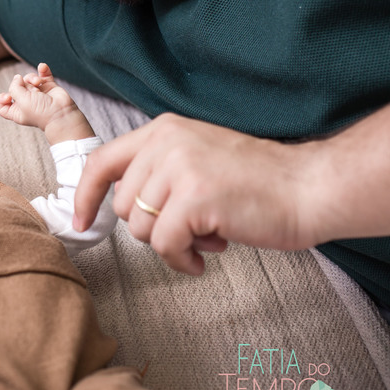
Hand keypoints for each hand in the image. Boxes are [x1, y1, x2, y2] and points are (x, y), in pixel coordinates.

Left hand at [0, 63, 93, 143]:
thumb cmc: (41, 113)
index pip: (3, 104)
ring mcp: (38, 94)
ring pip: (29, 79)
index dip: (2, 98)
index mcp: (17, 111)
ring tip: (38, 83)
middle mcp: (26, 102)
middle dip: (20, 84)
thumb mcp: (21, 101)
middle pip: (16, 87)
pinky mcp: (49, 87)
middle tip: (29, 89)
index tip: (8, 96)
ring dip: (32, 78)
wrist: (61, 114)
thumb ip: (14, 87)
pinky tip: (42, 67)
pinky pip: (43, 75)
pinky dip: (43, 70)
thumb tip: (17, 77)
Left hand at [72, 114, 319, 274]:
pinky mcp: (194, 199)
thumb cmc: (261, 181)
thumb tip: (122, 204)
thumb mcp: (200, 157)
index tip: (81, 222)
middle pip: (123, 206)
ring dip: (173, 244)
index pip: (103, 161)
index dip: (85, 195)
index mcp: (164, 129)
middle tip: (195, 227)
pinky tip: (210, 255)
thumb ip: (161, 170)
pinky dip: (183, 260)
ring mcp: (179, 169)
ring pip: (141, 229)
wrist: (309, 187)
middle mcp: (166, 142)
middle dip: (152, 227)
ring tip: (210, 235)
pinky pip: (164, 246)